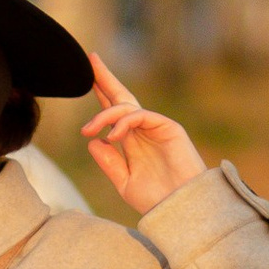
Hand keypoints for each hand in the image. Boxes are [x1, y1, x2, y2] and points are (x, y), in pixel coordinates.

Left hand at [81, 54, 207, 216]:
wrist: (181, 209)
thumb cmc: (157, 199)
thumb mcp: (124, 181)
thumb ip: (109, 162)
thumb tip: (92, 141)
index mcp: (133, 140)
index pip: (114, 111)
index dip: (101, 94)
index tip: (87, 78)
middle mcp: (144, 130)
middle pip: (122, 97)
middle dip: (105, 78)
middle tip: (91, 59)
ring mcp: (157, 127)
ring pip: (126, 108)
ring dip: (104, 115)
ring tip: (88, 130)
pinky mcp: (169, 127)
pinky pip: (140, 116)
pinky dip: (123, 122)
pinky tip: (112, 135)